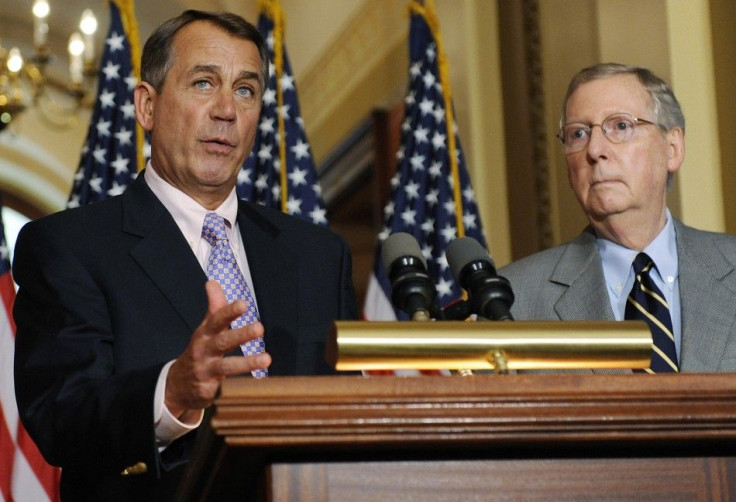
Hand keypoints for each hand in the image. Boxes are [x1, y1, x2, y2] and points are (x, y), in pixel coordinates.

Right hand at [165, 280, 270, 420]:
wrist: (177, 385)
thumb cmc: (200, 351)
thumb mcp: (204, 329)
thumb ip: (214, 308)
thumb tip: (212, 282)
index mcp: (204, 334)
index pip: (216, 320)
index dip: (229, 311)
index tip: (244, 304)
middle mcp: (204, 351)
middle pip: (223, 342)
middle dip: (241, 335)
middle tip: (260, 328)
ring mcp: (206, 371)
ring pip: (227, 367)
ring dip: (247, 363)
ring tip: (267, 359)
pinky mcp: (209, 391)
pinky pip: (226, 388)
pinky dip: (239, 387)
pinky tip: (256, 385)